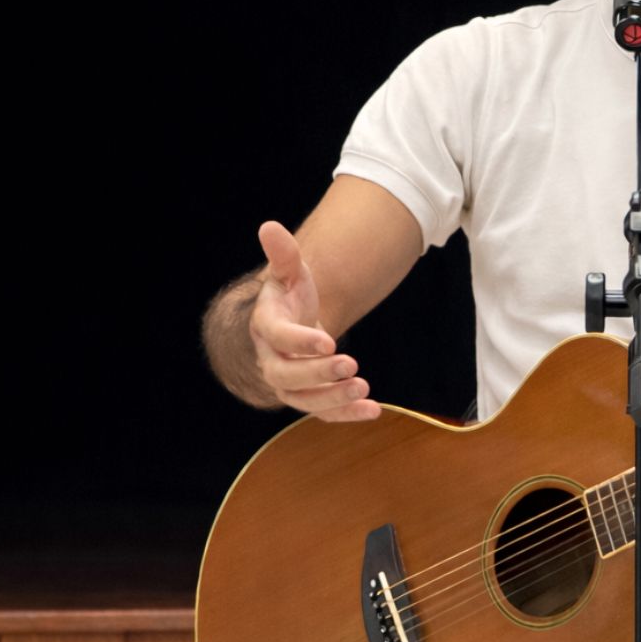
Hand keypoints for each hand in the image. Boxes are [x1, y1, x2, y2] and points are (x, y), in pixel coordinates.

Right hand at [251, 220, 380, 421]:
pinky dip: (347, 415)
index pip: (277, 339)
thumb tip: (269, 226)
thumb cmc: (292, 294)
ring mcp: (288, 383)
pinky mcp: (308, 397)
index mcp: (266, 327)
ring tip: (364, 390)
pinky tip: (374, 410)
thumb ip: (284, 254)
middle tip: (352, 364)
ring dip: (334, 399)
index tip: (330, 341)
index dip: (300, 342)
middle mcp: (271, 360)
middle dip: (318, 374)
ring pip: (304, 400)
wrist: (294, 322)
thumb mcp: (291, 272)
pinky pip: (324, 413)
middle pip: (287, 377)